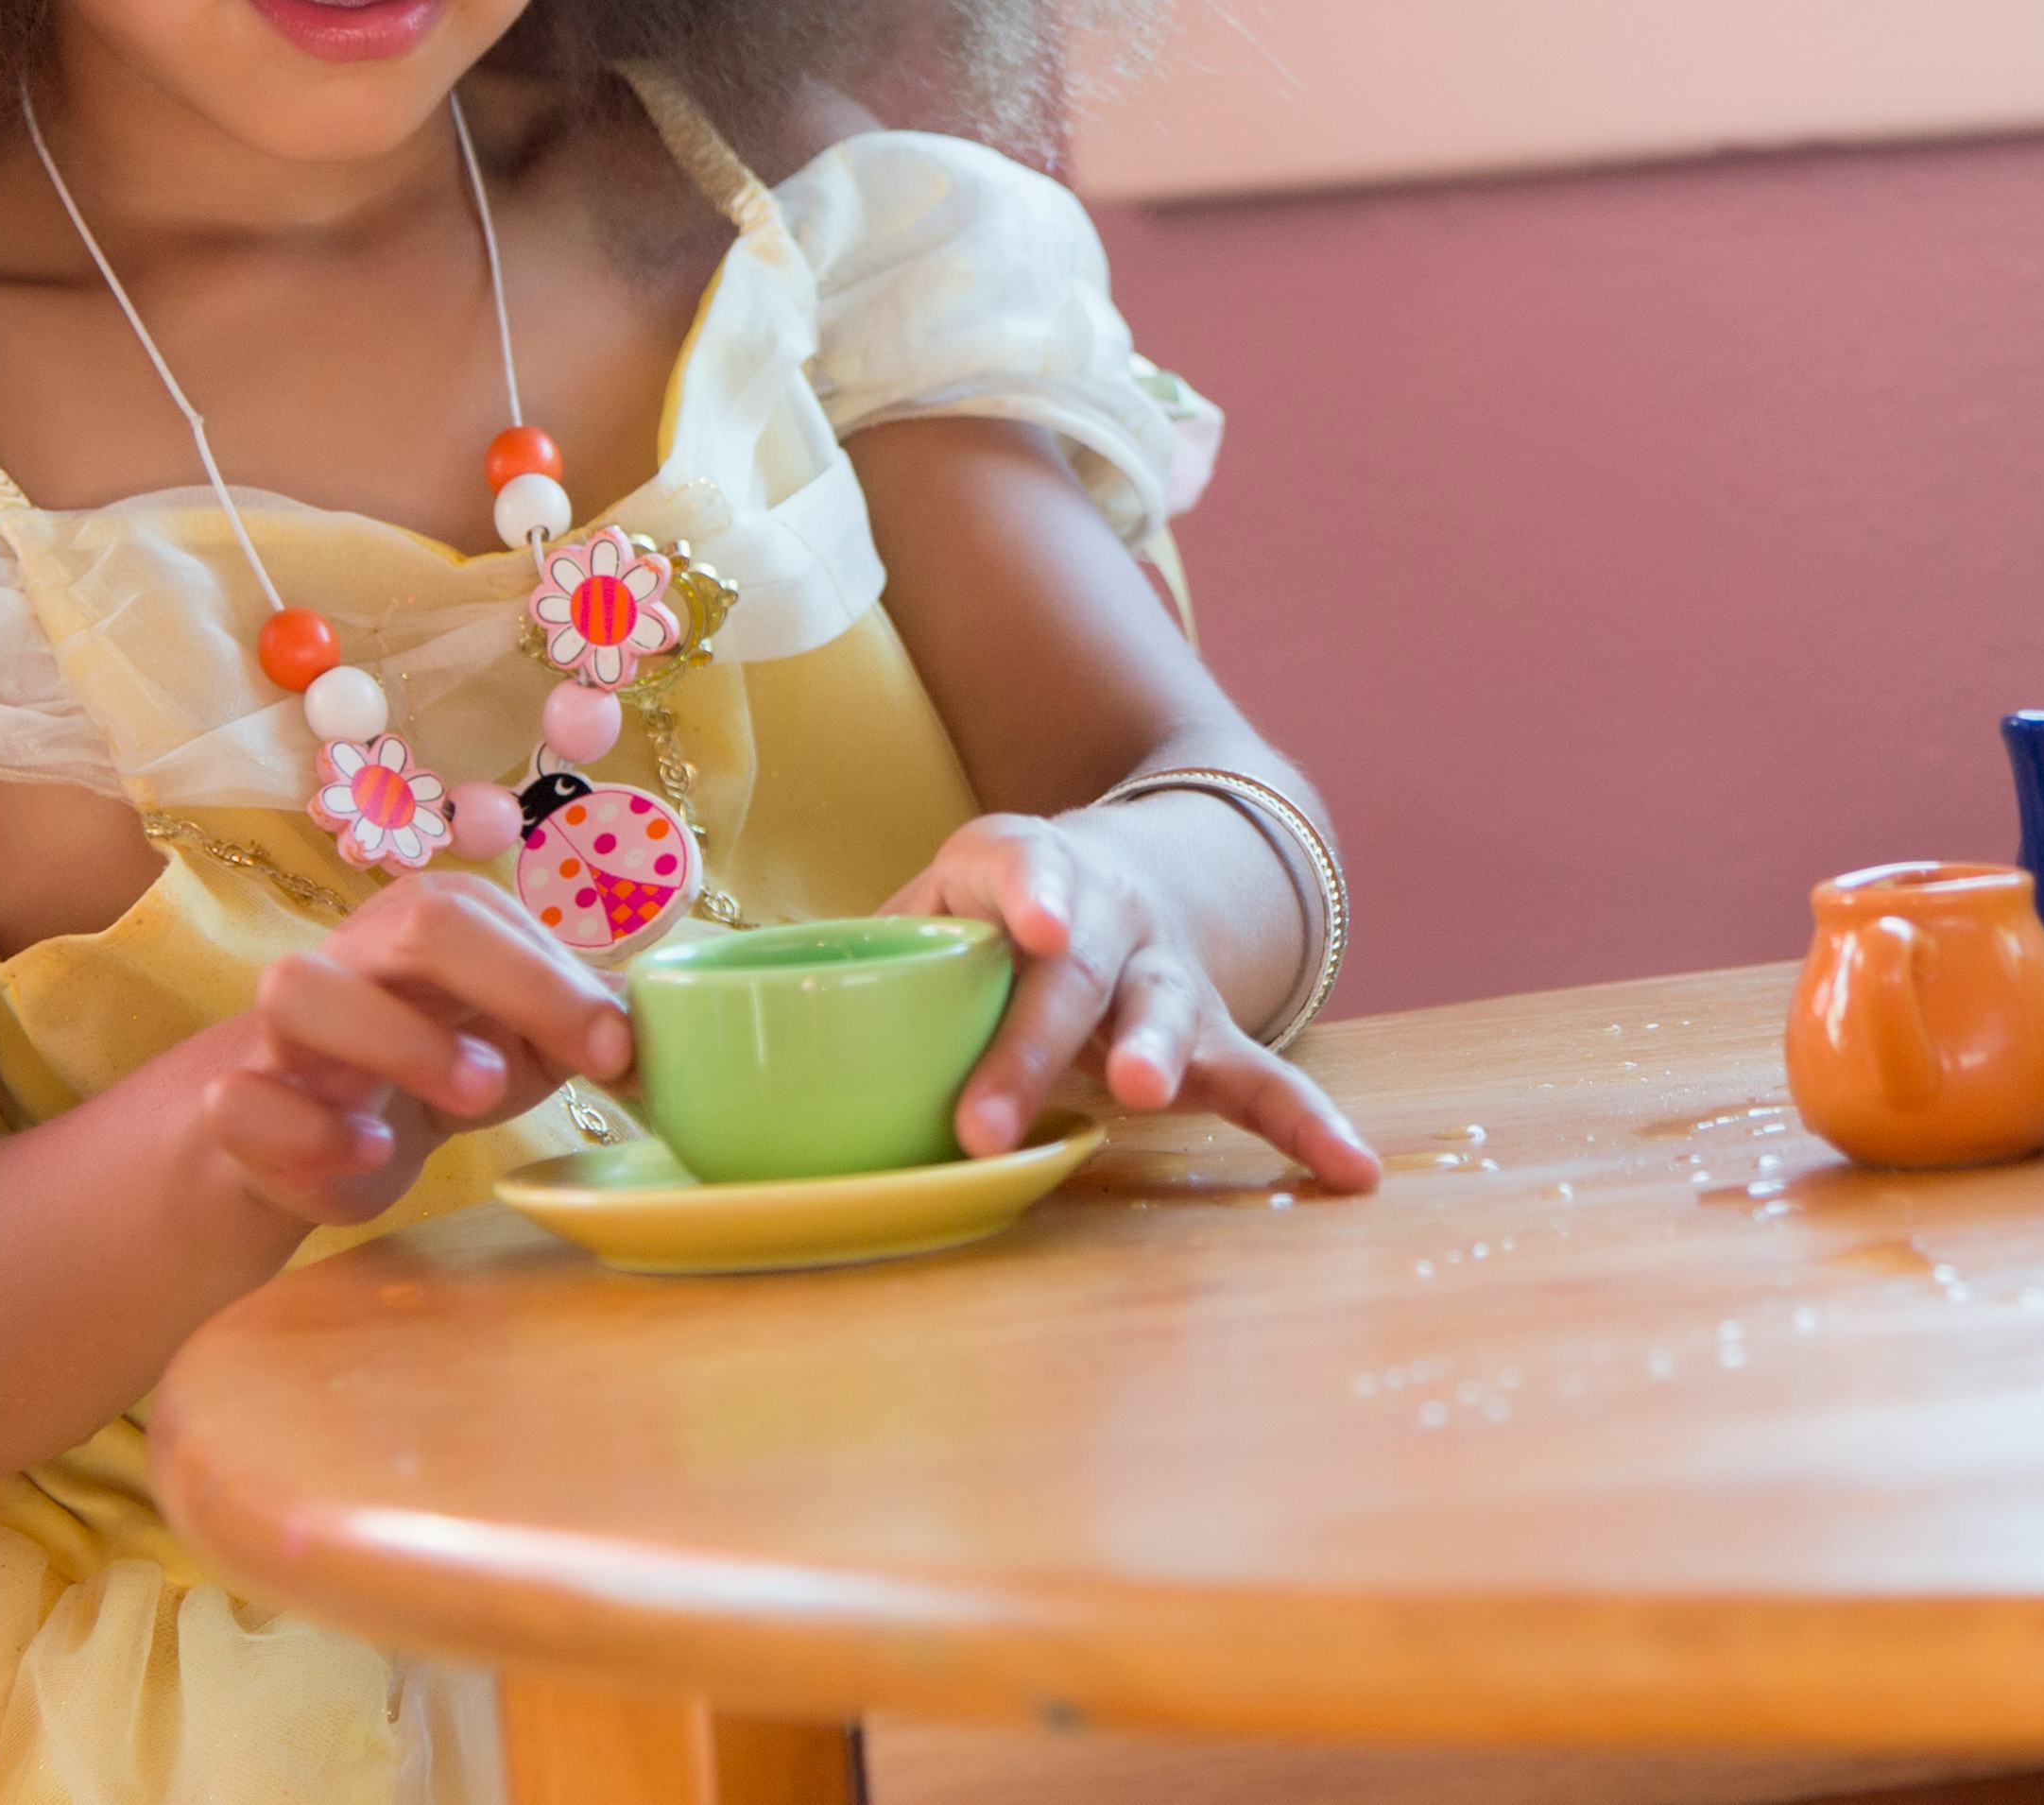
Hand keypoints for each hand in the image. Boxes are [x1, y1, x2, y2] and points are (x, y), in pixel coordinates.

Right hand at [202, 870, 635, 1226]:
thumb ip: (595, 1022)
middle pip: (412, 924)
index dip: (560, 982)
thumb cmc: (446, 1058)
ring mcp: (288, 1031)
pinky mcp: (243, 1106)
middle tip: (567, 1062)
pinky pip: (240, 1099)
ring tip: (475, 1093)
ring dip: (394, 1040)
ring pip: (297, 988)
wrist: (327, 1132)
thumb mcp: (529, 1037)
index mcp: (434, 924)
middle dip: (503, 985)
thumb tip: (681, 1025)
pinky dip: (307, 1128)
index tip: (619, 1052)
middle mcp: (358, 957)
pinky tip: (368, 1152)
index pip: (493, 918)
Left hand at [889, 812, 1380, 1191]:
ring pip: (1168, 1012)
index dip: (1030, 895)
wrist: (1134, 870)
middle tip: (988, 1119)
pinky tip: (1355, 1174)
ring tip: (1146, 1093)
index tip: (1034, 933)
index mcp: (1022, 868)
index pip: (1023, 871)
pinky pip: (1265, 1081)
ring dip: (1159, 1052)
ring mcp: (1167, 974)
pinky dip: (1308, 1129)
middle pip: (1072, 977)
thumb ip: (848, 951)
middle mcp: (1107, 914)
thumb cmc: (997, 910)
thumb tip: (688, 1026)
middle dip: (1034, 1044)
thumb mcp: (932, 898)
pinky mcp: (1215, 1032)